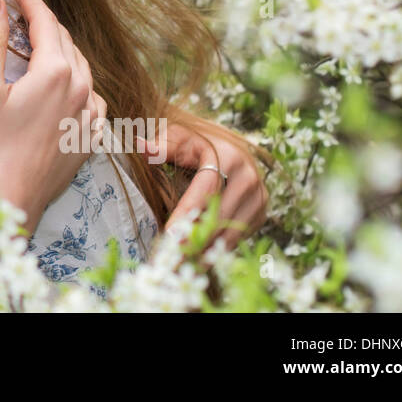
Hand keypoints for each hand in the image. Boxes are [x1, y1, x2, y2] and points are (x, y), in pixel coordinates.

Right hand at [0, 0, 104, 228]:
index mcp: (55, 73)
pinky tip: (66, 85)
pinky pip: (92, 98)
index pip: (46, 22)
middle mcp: (80, 90)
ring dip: (62, 49)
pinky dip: (78, 81)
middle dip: (44, 21)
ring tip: (41, 42)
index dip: (29, 0)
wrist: (9, 199)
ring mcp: (89, 116)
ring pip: (82, 68)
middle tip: (22, 10)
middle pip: (65, 41)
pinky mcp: (90, 138)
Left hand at [141, 122, 267, 248]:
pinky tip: (198, 260)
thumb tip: (141, 145)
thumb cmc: (195, 142)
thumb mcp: (179, 137)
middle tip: (172, 256)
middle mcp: (248, 177)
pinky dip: (218, 249)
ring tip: (182, 264)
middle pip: (220, 215)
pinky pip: (238, 236)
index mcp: (228, 156)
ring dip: (207, 250)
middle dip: (195, 238)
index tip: (170, 234)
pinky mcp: (260, 211)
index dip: (188, 213)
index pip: (206, 190)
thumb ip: (161, 145)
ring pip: (231, 231)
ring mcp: (258, 196)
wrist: (227, 144)